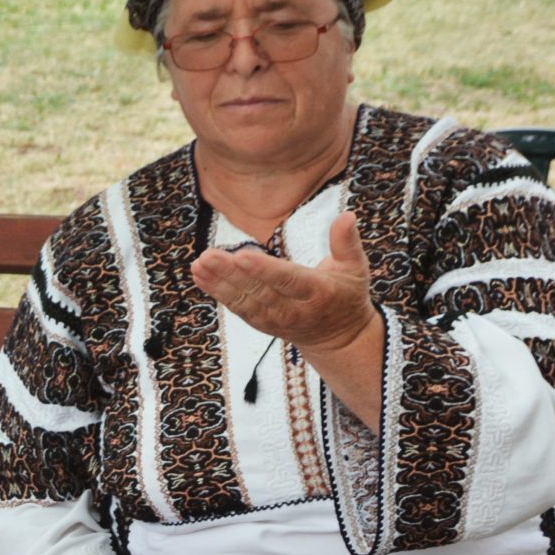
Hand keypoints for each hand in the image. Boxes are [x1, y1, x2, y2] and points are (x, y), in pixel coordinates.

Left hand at [189, 209, 381, 359]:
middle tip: (208, 256)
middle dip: (231, 274)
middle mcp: (293, 309)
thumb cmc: (346, 295)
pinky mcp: (262, 323)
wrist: (338, 338)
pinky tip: (200, 276)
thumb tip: (347, 215)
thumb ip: (347, 242)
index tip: (242, 256)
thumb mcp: (355, 269)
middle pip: (259, 291)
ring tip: (199, 264)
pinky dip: (217, 293)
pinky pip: (237, 308)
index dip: (264, 270)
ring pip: (244, 301)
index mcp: (318, 293)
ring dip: (219, 283)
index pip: (288, 280)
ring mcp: (275, 319)